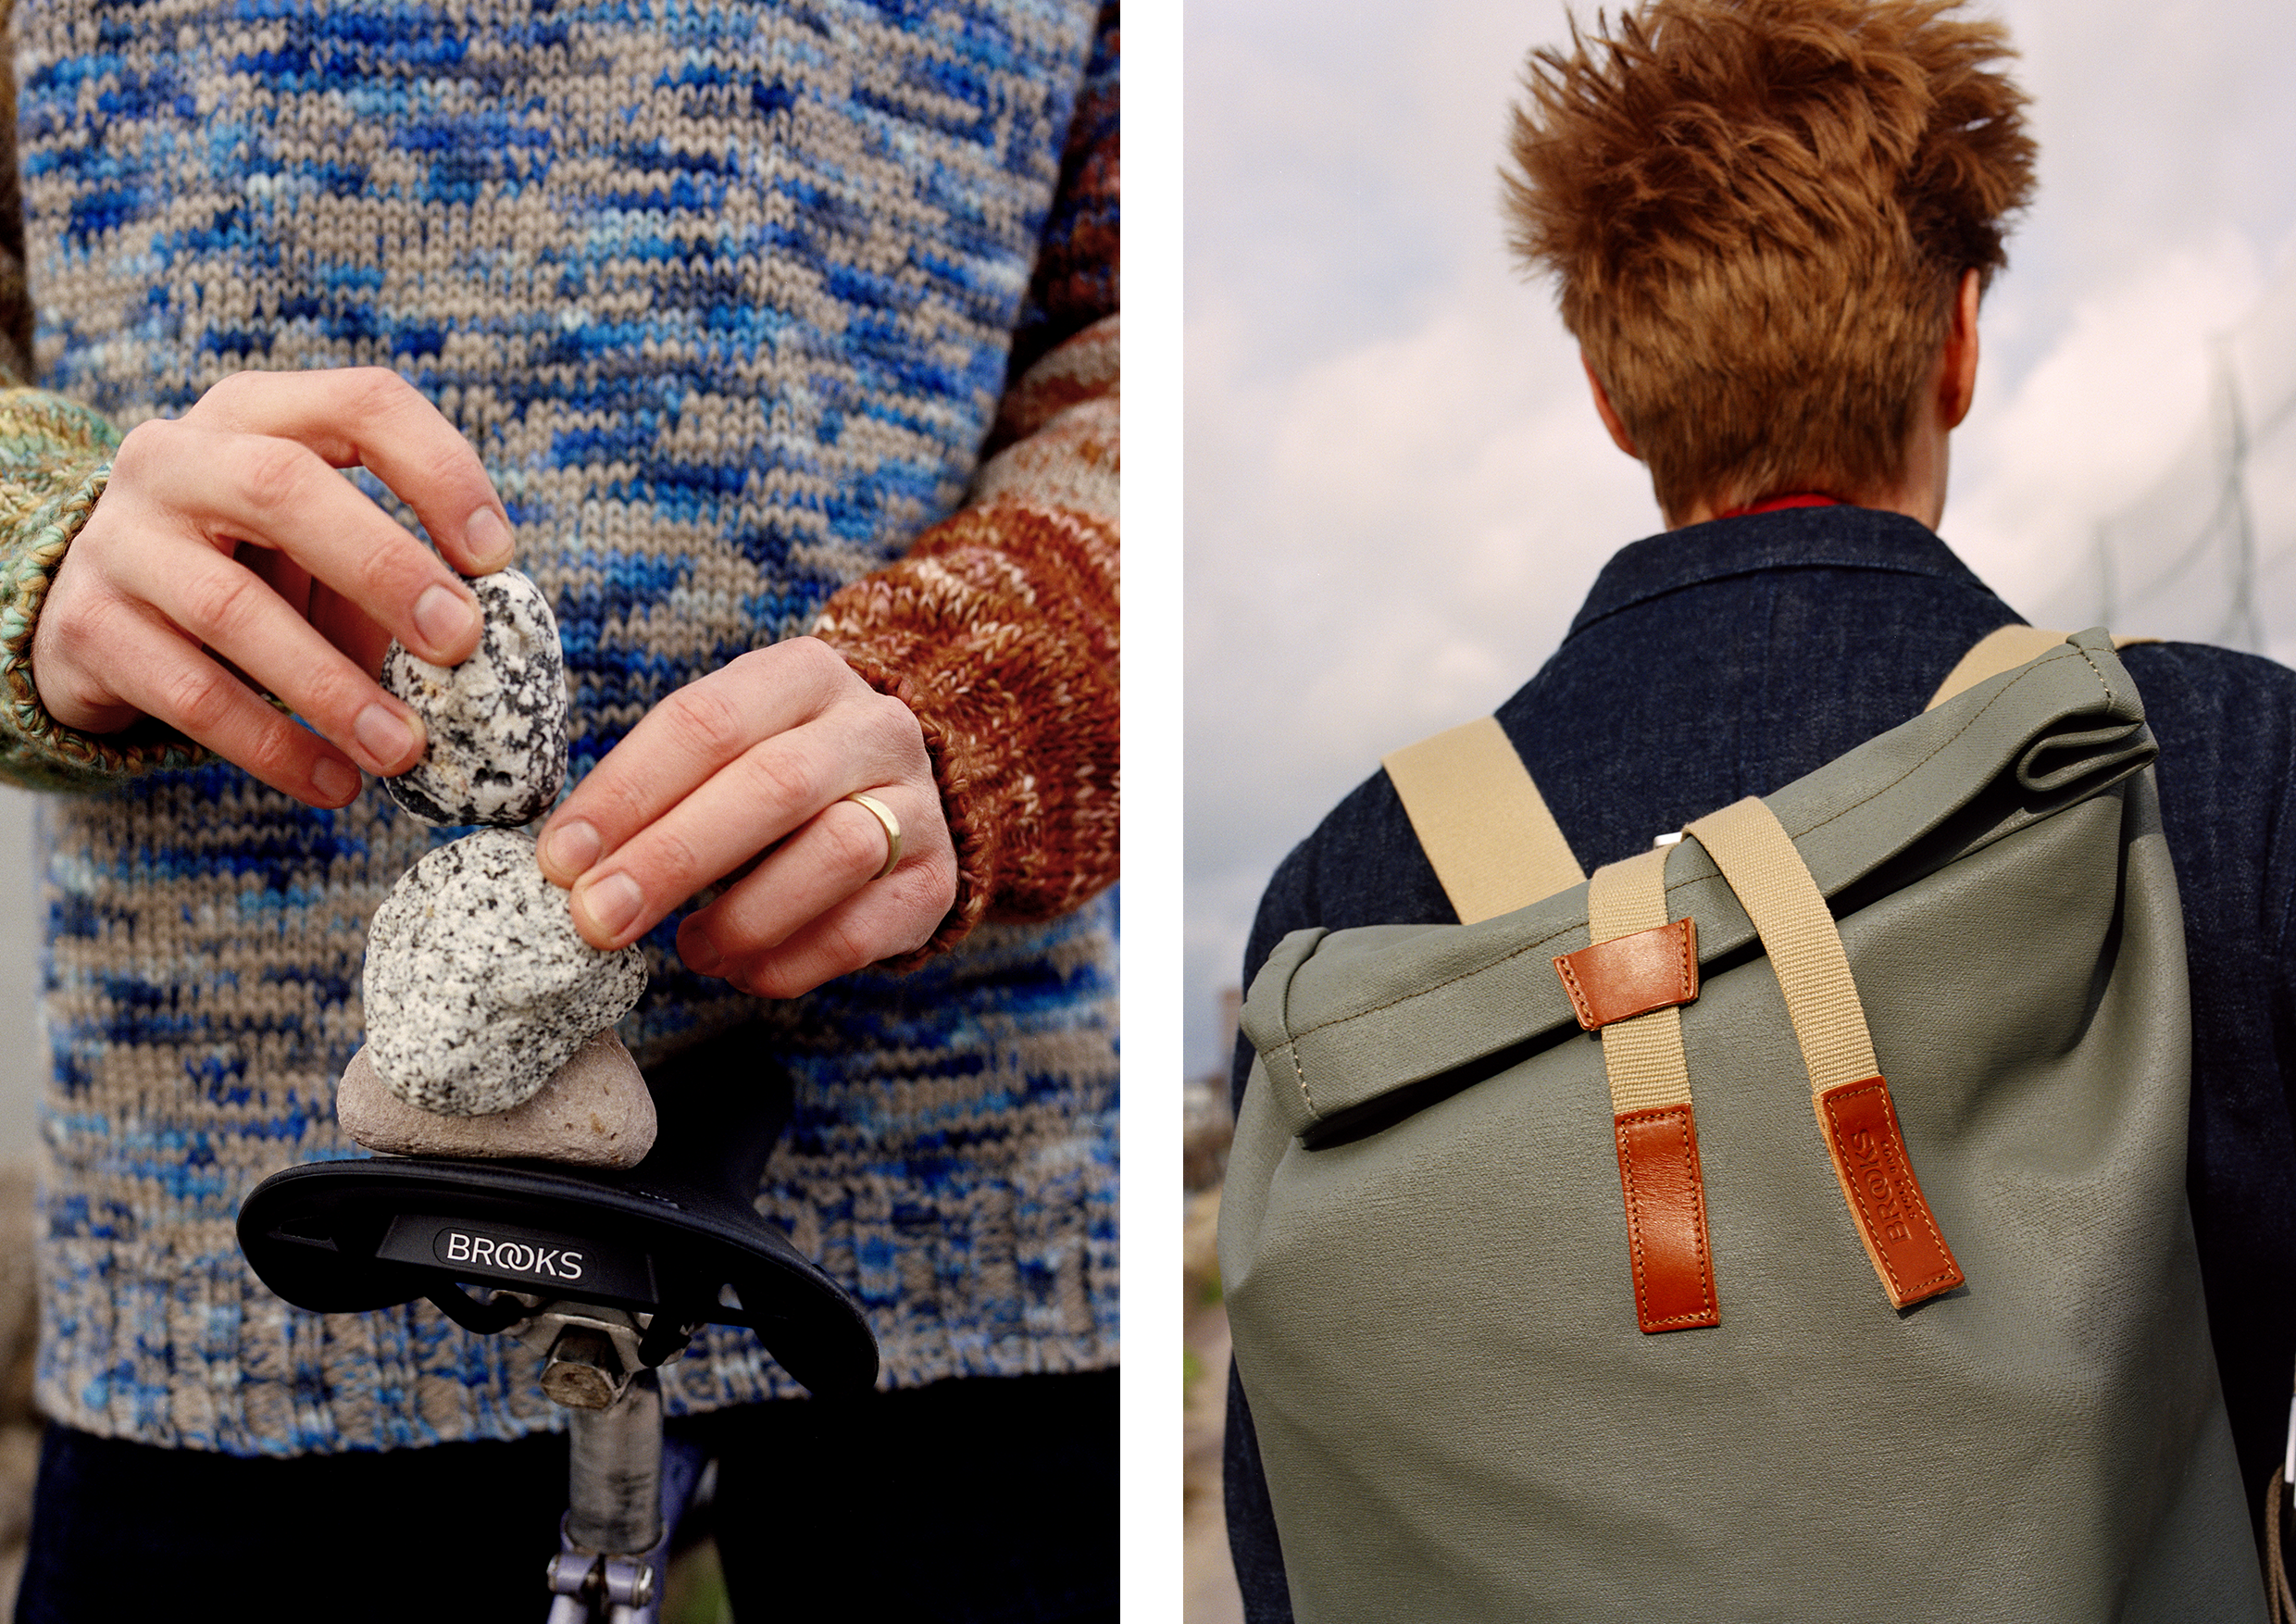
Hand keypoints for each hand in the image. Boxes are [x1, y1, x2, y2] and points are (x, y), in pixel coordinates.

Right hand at [30, 368, 514, 806]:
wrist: (100, 614)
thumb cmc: (253, 573)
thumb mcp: (322, 552)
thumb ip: (397, 579)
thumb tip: (486, 648)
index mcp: (258, 416)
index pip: (362, 404)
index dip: (439, 470)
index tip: (497, 555)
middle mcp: (176, 459)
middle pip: (282, 487)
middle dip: (384, 568)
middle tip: (459, 643)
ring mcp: (121, 541)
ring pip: (232, 608)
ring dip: (332, 687)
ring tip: (403, 749)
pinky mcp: (89, 629)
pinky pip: (191, 694)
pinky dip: (275, 746)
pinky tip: (337, 783)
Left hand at [536, 637, 957, 997]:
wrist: (903, 796)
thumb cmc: (777, 775)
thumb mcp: (728, 748)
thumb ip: (659, 786)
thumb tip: (567, 864)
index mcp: (805, 674)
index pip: (707, 721)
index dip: (627, 791)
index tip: (561, 858)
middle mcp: (874, 727)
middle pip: (774, 784)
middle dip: (673, 858)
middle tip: (598, 919)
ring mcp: (918, 804)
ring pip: (837, 853)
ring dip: (744, 915)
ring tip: (689, 948)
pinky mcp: (937, 883)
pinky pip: (866, 931)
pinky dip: (791, 961)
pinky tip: (743, 968)